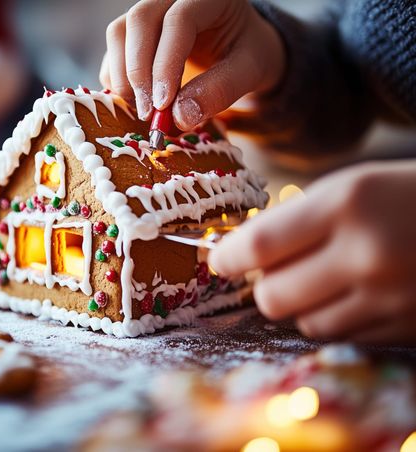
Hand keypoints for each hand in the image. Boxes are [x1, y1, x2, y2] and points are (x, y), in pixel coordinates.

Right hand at [100, 0, 284, 127]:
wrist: (238, 47)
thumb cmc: (245, 53)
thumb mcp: (249, 70)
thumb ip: (221, 90)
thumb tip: (179, 117)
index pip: (178, 21)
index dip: (165, 64)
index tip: (162, 105)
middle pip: (140, 20)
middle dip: (139, 70)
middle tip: (148, 112)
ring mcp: (150, 12)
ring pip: (119, 32)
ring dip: (122, 75)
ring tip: (141, 110)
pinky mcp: (133, 34)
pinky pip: (113, 51)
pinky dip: (117, 79)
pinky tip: (135, 102)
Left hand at [208, 161, 415, 344]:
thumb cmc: (406, 194)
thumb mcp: (349, 187)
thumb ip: (294, 221)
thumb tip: (241, 254)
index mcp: (348, 204)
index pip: (261, 246)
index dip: (229, 257)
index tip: (220, 261)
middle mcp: (367, 254)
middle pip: (273, 296)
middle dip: (264, 285)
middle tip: (274, 270)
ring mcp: (389, 298)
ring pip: (303, 322)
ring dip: (299, 304)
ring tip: (321, 278)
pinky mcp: (405, 327)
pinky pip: (339, 335)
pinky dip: (333, 317)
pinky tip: (352, 294)